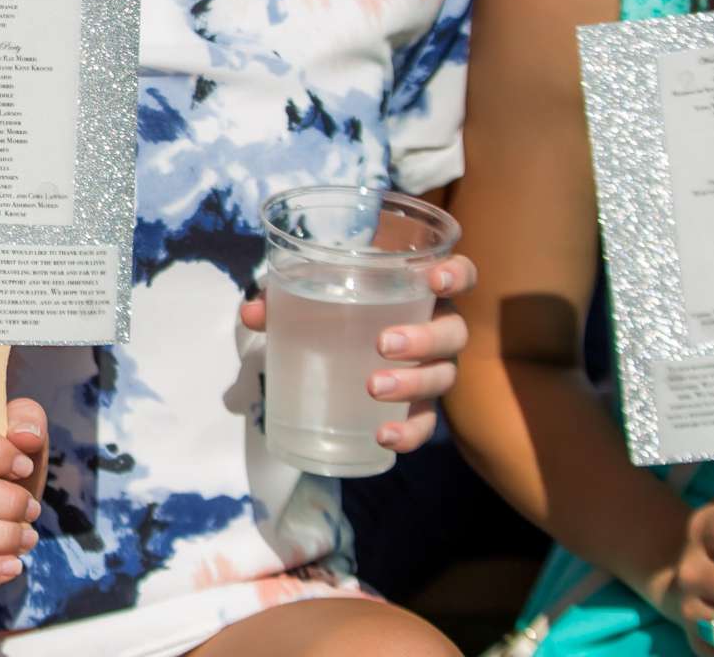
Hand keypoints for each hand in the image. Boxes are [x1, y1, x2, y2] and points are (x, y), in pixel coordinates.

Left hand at [240, 254, 475, 451]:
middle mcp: (440, 328)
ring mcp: (436, 369)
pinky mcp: (423, 405)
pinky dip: (407, 432)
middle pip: (452, 332)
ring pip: (442, 377)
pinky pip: (425, 421)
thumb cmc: (345, 305)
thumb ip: (287, 298)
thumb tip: (252, 313)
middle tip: (383, 344)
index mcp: (422, 291)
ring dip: (411, 384)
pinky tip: (383, 438)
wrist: (355, 338)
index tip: (436, 281)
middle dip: (423, 338)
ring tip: (373, 388)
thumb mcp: (319, 295)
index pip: (461, 276)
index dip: (456, 275)